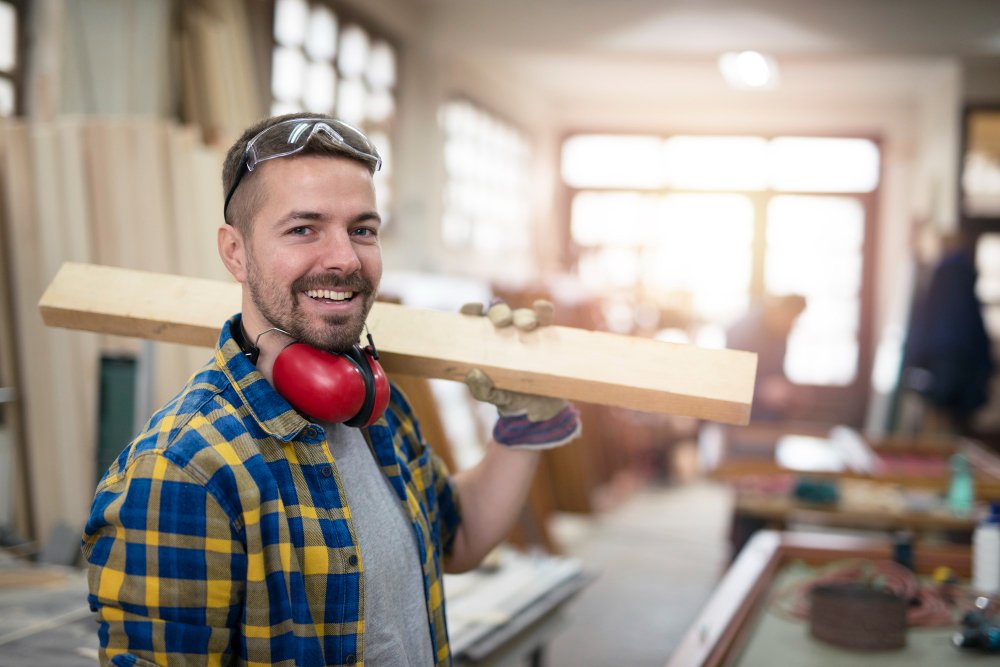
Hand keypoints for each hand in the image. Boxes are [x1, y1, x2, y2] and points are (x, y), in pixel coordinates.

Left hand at [460, 299, 580, 448]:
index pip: (474, 320)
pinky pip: (546, 318)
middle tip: (503, 322)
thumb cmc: (514, 399)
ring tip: (528, 326)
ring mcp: (527, 332)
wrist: (545, 408)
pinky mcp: (547, 335)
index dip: (470, 310)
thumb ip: (483, 390)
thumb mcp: (496, 398)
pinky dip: (544, 310)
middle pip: (500, 313)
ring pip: (523, 314)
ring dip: (524, 315)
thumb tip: (473, 374)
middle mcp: (506, 333)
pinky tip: (542, 308)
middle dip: (500, 313)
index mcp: (487, 343)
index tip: (474, 309)